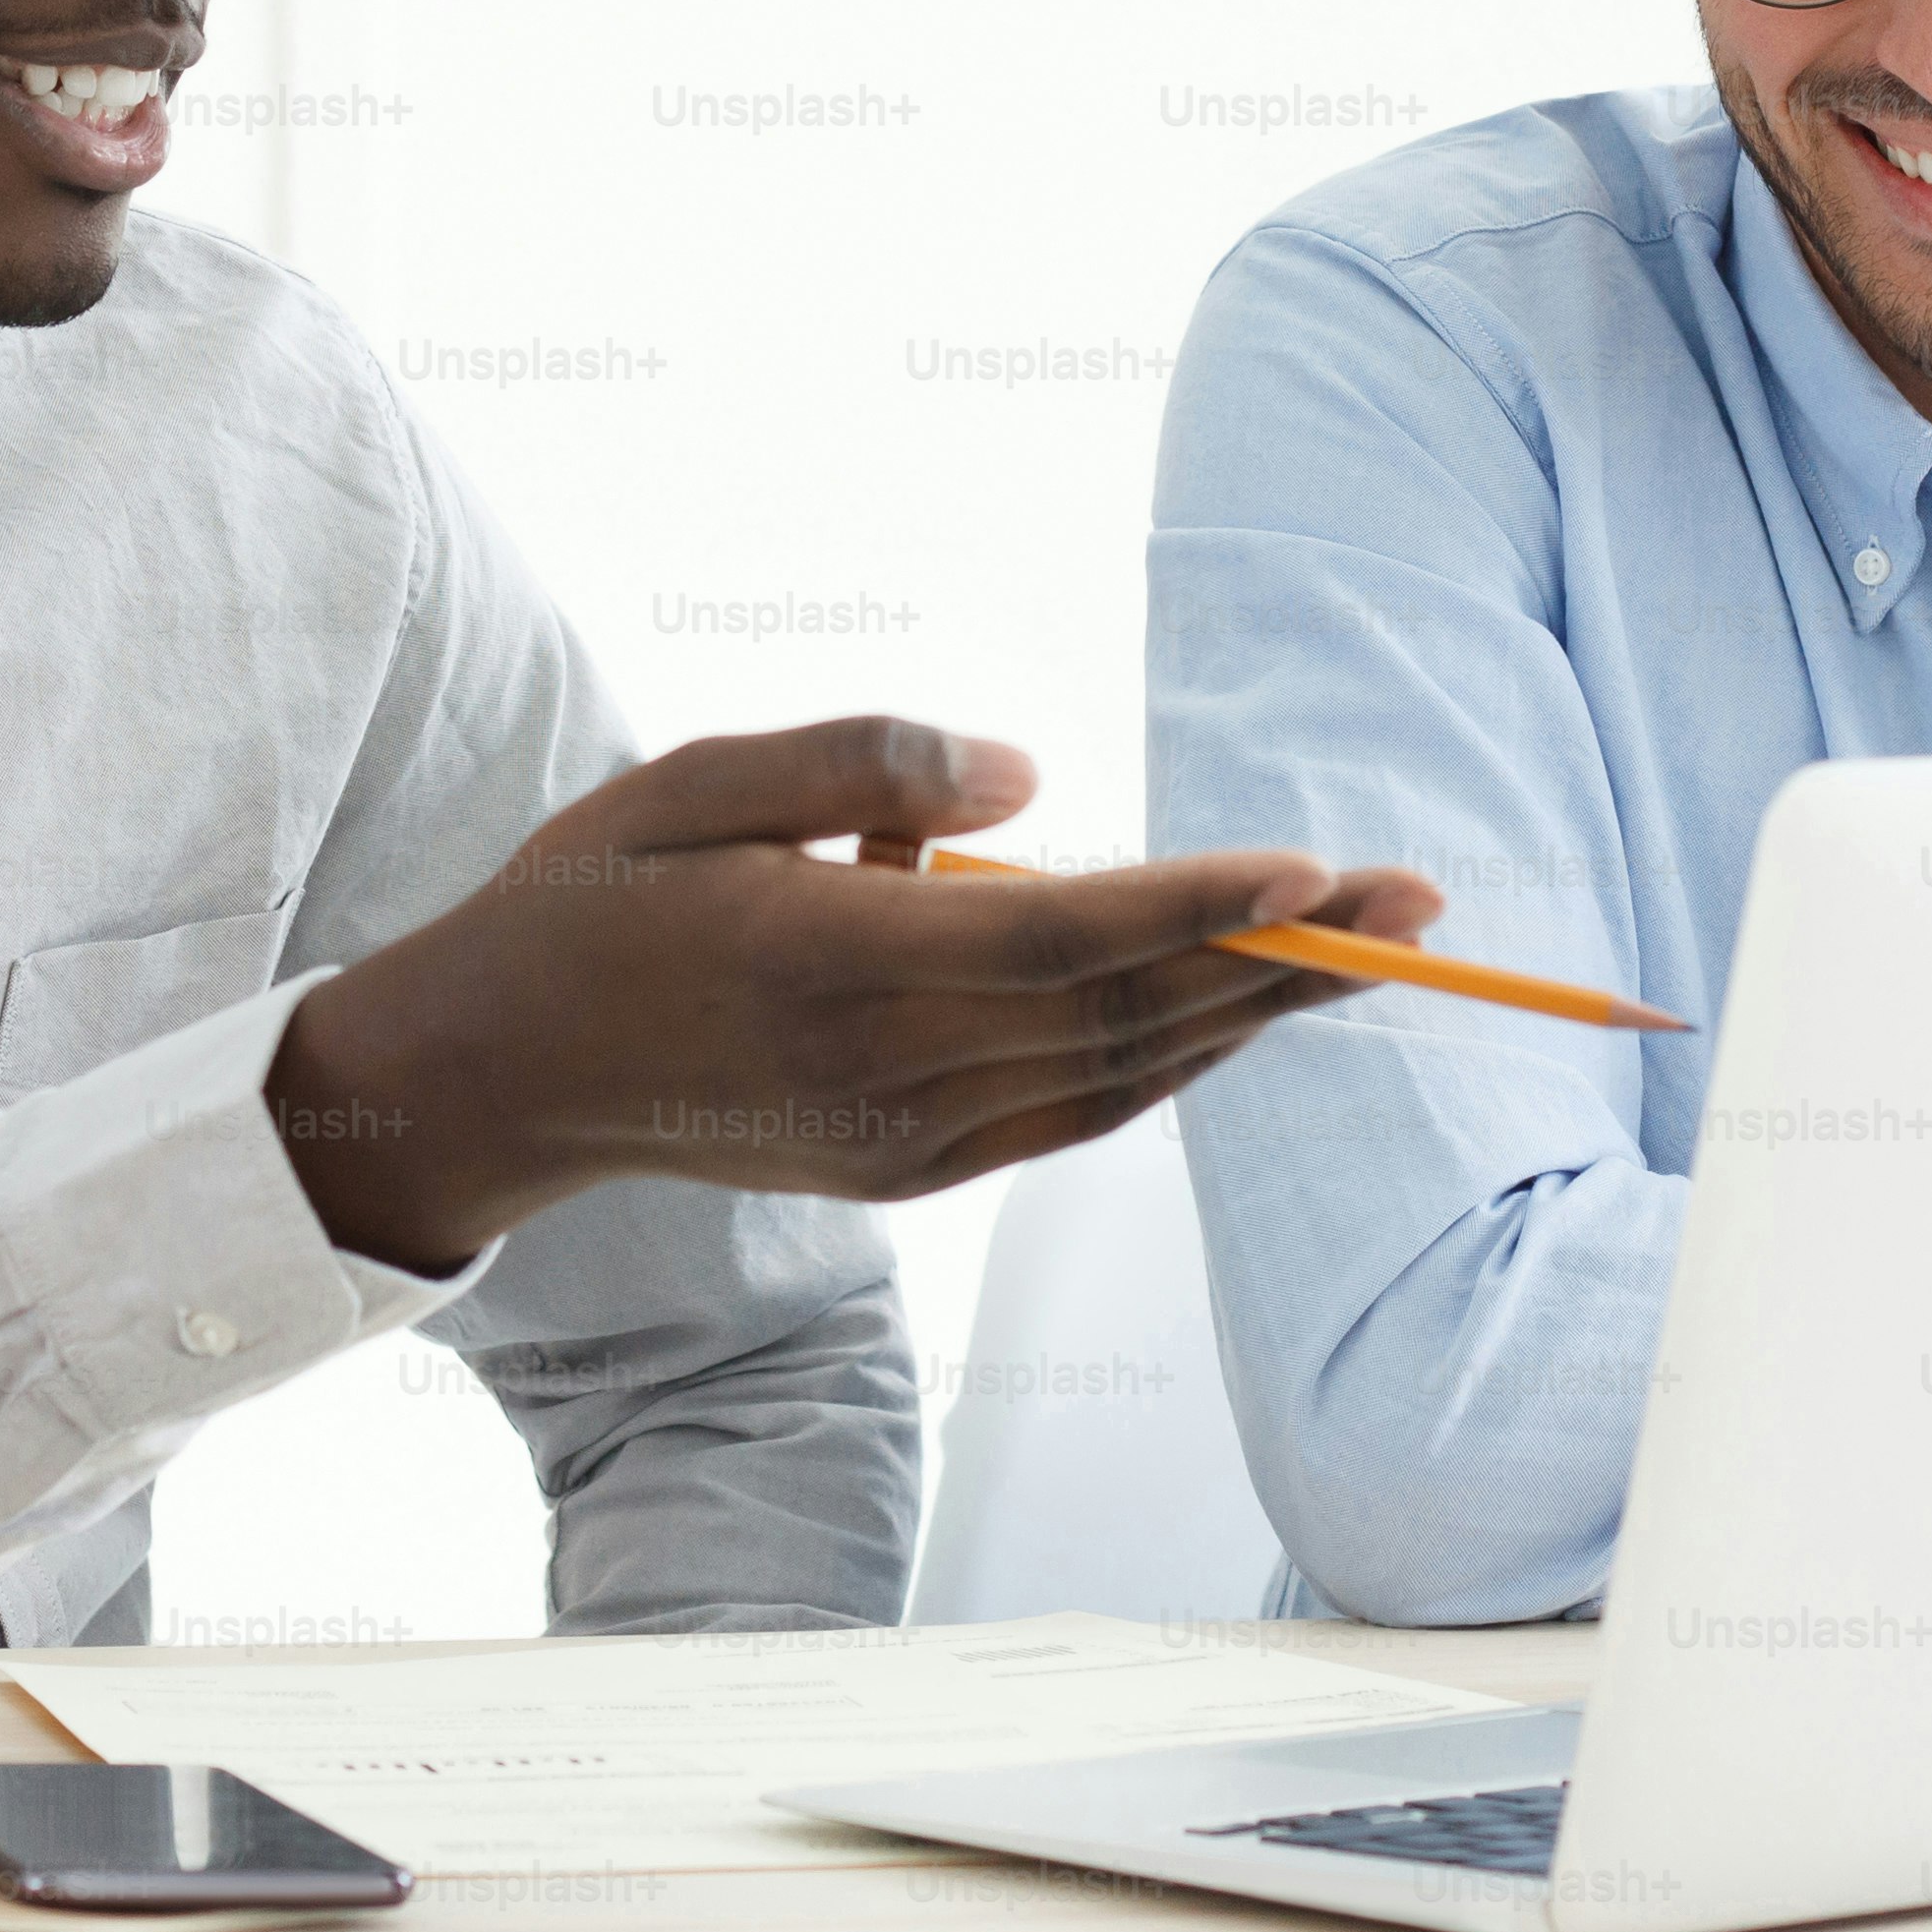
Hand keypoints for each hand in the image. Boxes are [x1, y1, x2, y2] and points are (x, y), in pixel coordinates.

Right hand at [265, 716, 1443, 1269]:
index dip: (1196, 905)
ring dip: (1258, 1013)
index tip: (1314, 866)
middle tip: (1428, 899)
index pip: (1057, 938)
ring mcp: (901, 1140)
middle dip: (1287, 957)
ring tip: (1379, 947)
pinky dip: (1174, 1056)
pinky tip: (1247, 1001)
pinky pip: (1077, 1112)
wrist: (503, 1072)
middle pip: (1125, 1014)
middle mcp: (880, 1069)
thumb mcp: (693, 780)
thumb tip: (1036, 776)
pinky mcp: (909, 1171)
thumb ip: (864, 760)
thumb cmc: (594, 894)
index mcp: (824, 960)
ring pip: (1123, 1075)